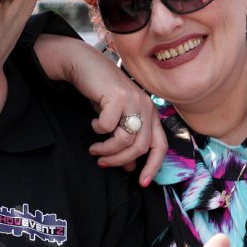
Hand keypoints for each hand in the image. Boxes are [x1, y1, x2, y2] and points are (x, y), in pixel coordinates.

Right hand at [33, 35, 165, 185]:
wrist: (85, 65)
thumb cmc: (102, 94)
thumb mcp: (118, 119)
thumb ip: (126, 140)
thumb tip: (131, 166)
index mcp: (151, 114)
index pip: (161, 146)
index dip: (154, 167)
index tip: (142, 182)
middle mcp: (147, 107)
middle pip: (141, 147)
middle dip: (120, 161)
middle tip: (103, 163)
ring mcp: (133, 101)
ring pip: (125, 140)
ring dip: (106, 150)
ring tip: (94, 149)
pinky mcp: (117, 97)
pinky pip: (108, 126)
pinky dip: (98, 130)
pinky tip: (93, 124)